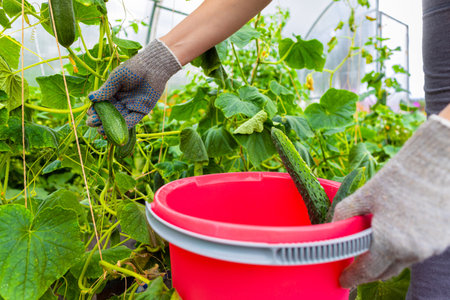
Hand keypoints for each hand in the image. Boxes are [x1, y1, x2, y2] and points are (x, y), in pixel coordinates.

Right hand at [86, 39, 180, 131]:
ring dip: (111, 126)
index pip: (103, 104)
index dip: (96, 110)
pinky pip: (132, 120)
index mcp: (114, 93)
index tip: (90, 113)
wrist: (152, 67)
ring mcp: (132, 106)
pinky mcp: (142, 110)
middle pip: (110, 114)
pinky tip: (116, 130)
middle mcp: (122, 101)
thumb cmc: (133, 68)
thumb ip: (106, 90)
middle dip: (100, 120)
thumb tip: (90, 99)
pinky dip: (125, 126)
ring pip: (120, 119)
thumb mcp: (116, 79)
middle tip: (92, 123)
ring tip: (100, 131)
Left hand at [333, 115, 449, 287]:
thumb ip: (345, 216)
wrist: (435, 164)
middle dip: (369, 271)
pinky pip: (418, 251)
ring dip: (387, 258)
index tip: (343, 280)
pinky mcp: (442, 240)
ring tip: (375, 243)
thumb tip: (334, 230)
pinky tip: (397, 231)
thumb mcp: (363, 195)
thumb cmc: (398, 178)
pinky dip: (404, 247)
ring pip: (402, 261)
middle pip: (385, 271)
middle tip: (355, 264)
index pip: (366, 271)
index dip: (352, 278)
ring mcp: (430, 248)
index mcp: (389, 242)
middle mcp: (412, 251)